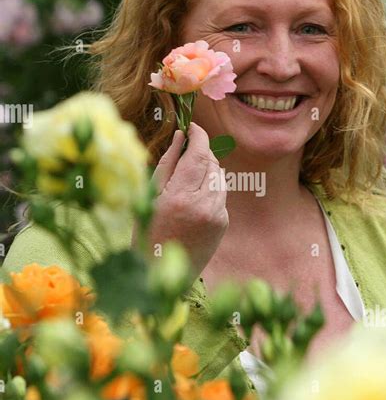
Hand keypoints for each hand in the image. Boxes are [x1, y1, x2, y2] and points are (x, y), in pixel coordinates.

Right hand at [132, 123, 228, 283]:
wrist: (162, 273)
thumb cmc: (148, 231)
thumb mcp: (149, 195)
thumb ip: (168, 163)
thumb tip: (181, 135)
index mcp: (180, 196)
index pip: (198, 154)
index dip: (199, 135)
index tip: (193, 126)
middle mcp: (203, 204)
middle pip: (211, 162)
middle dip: (201, 152)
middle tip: (186, 150)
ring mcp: (217, 215)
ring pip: (219, 177)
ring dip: (206, 170)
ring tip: (186, 181)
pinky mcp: (224, 223)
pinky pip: (220, 195)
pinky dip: (210, 190)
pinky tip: (192, 201)